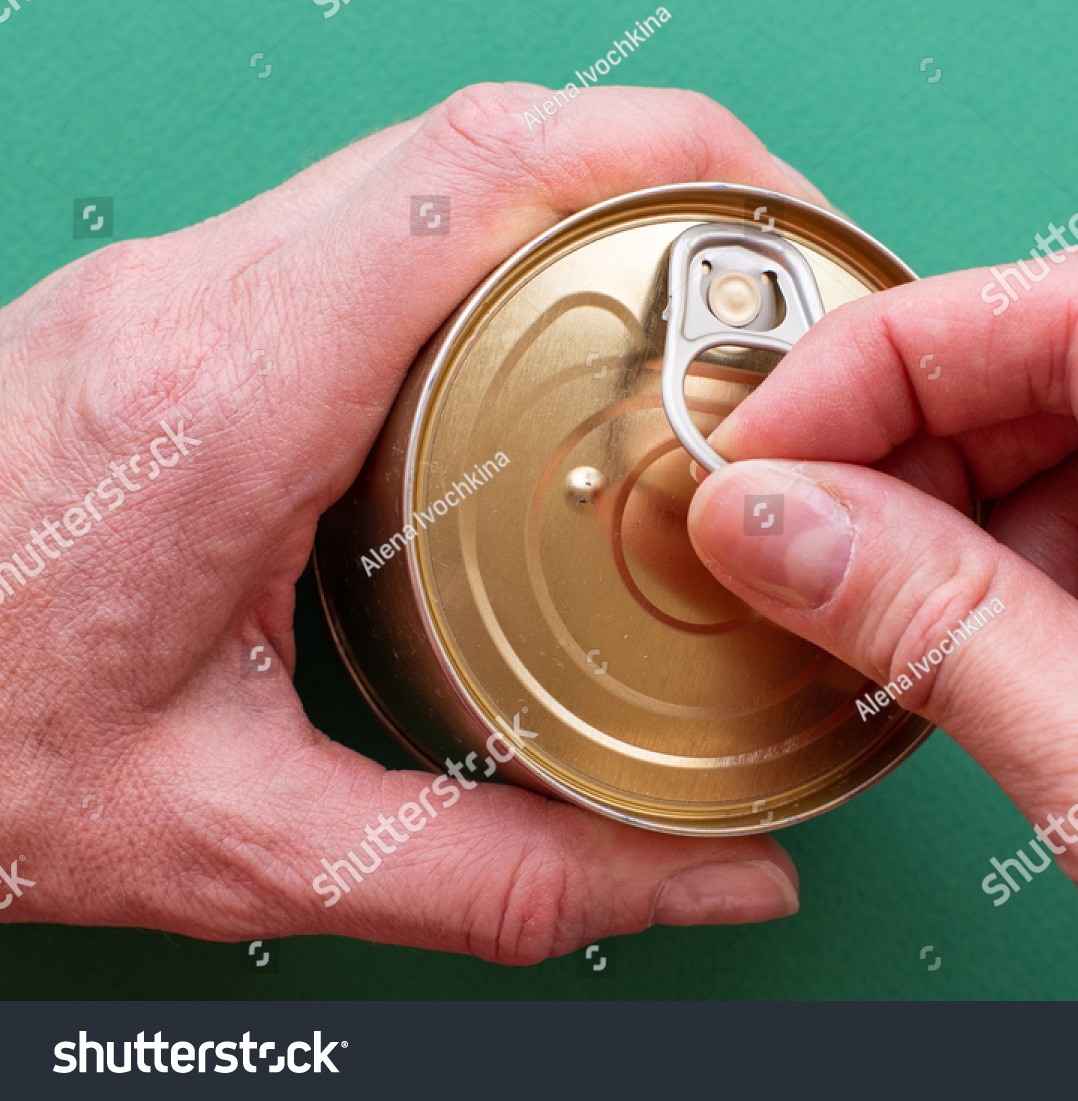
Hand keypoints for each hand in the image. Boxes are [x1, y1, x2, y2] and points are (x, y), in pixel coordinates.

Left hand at [0, 85, 817, 960]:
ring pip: (424, 164)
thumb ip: (508, 875)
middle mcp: (189, 296)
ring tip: (687, 313)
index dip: (660, 160)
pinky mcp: (166, 304)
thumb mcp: (247, 842)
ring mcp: (168, 281)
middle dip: (657, 175)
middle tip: (768, 282)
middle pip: (475, 138)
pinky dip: (493, 250)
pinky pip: (366, 222)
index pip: (475, 175)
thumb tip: (713, 879)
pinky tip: (543, 351)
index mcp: (219, 398)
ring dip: (575, 207)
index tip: (778, 219)